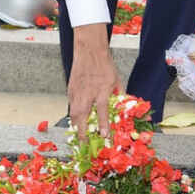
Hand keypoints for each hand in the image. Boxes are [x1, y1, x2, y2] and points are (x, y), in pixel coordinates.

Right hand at [68, 24, 121, 140]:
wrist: (89, 50)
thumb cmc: (105, 65)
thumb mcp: (117, 80)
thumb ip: (119, 95)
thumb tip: (124, 108)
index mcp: (102, 89)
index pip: (102, 110)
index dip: (103, 124)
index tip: (104, 136)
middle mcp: (88, 92)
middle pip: (82, 115)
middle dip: (83, 131)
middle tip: (84, 143)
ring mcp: (77, 91)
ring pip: (74, 113)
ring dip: (76, 126)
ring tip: (79, 136)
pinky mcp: (70, 89)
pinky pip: (71, 106)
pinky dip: (73, 115)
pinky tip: (75, 121)